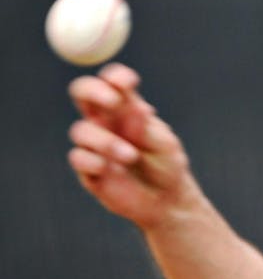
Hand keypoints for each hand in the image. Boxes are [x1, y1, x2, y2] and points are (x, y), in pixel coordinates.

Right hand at [67, 63, 196, 229]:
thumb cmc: (167, 165)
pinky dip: (94, 160)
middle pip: (82, 93)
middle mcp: (106, 123)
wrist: (167, 201)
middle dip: (93, 90)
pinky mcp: (89, 170)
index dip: (116, 77)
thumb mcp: (164, 143)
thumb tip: (137, 106)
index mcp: (126, 109)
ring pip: (81, 130)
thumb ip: (146, 127)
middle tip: (113, 100)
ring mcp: (94, 145)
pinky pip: (79, 157)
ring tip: (131, 156)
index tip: (129, 82)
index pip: (113, 83)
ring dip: (106, 140)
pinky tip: (111, 169)